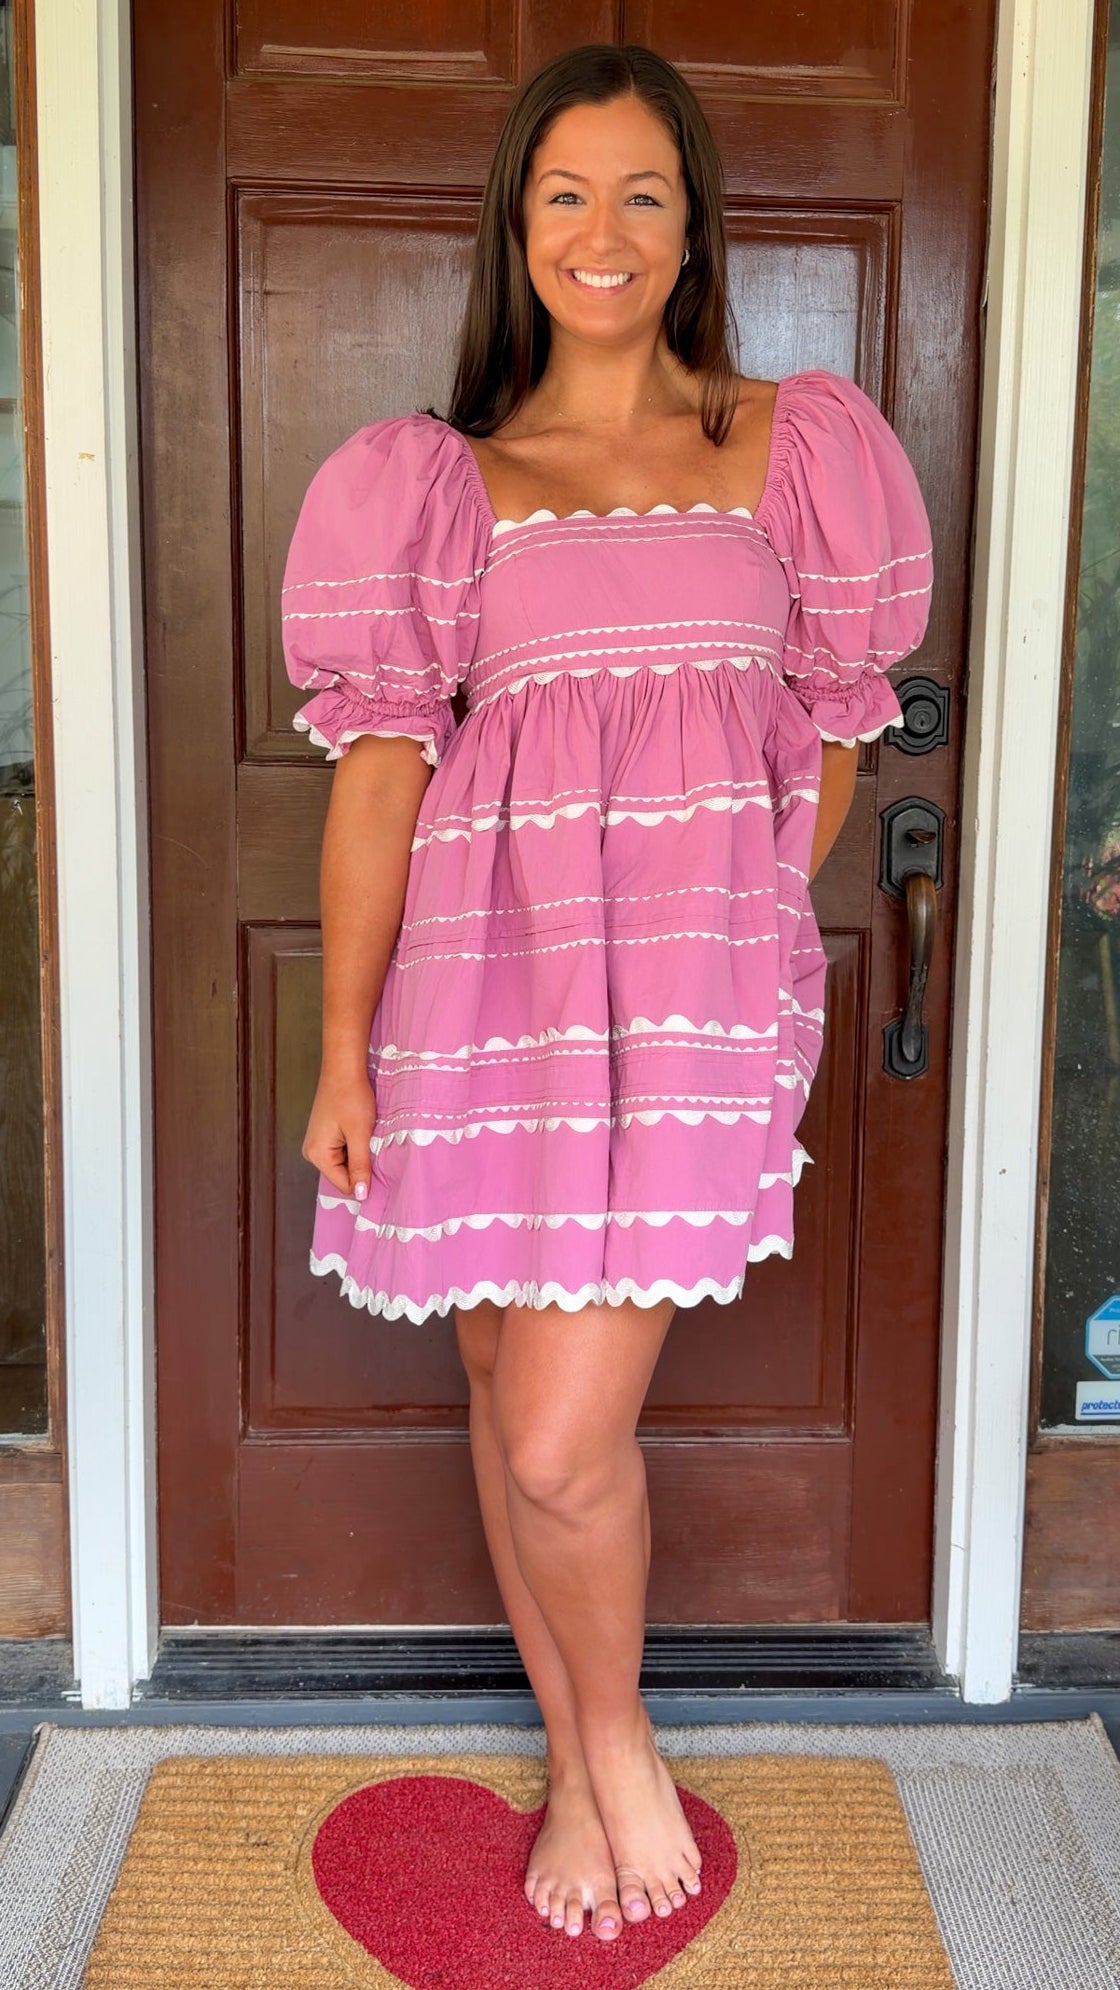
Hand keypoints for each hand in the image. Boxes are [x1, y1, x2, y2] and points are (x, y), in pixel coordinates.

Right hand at [302, 1070, 376, 1202]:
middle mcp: (312, 1153)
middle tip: (372, 1144)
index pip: (345, 1185)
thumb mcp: (360, 1134)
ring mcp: (317, 1144)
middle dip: (361, 1165)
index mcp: (317, 1155)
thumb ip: (360, 1166)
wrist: (344, 1069)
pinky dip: (355, 1145)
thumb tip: (361, 1195)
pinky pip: (343, 1152)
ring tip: (366, 1134)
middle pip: (343, 1176)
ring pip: (345, 1164)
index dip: (365, 1179)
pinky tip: (360, 1130)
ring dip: (359, 1154)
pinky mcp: (324, 1136)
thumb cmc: (351, 1097)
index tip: (379, 1165)